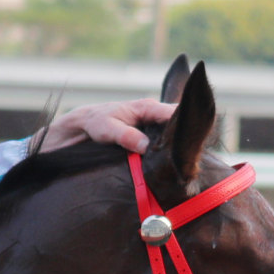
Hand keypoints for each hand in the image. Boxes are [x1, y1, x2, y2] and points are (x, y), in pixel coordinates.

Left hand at [38, 99, 176, 155]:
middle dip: (183, 140)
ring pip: (172, 136)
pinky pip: (164, 143)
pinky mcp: (151, 138)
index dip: (184, 127)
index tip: (189, 144)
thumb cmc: (95, 123)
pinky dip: (167, 153)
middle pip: (178, 125)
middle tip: (190, 160)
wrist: (83, 126)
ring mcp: (154, 127)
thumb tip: (145, 147)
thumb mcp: (107, 129)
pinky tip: (170, 165)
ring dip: (176, 149)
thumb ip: (126, 136)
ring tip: (184, 165)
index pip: (175, 113)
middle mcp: (155, 115)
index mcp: (148, 107)